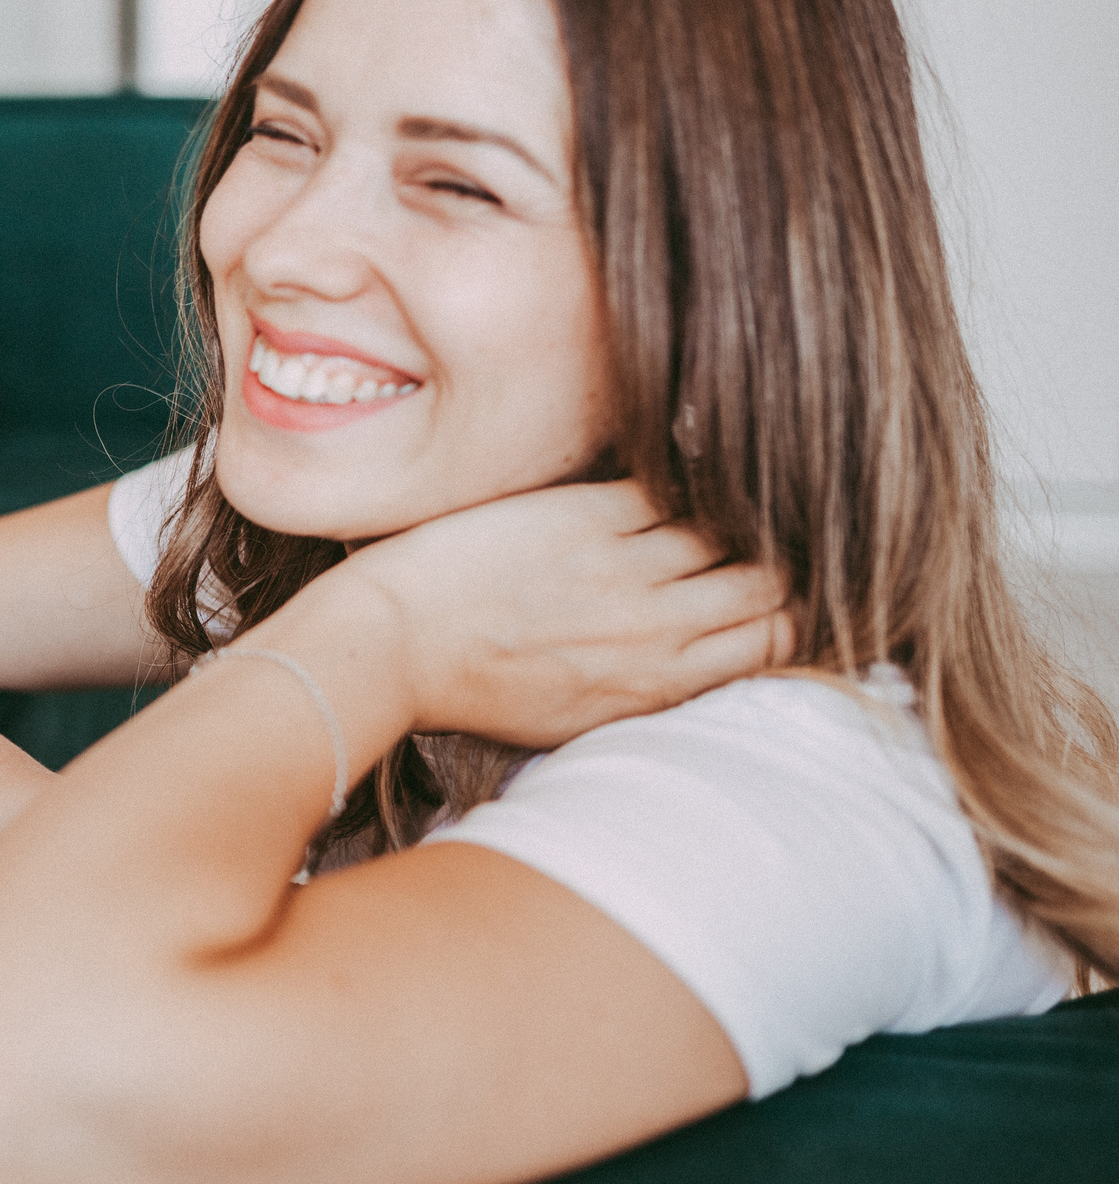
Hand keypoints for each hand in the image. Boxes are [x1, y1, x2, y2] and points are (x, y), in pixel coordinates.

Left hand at [326, 481, 791, 748]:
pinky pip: (670, 492)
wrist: (392, 647)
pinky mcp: (585, 519)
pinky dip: (686, 482)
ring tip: (736, 496)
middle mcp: (654, 633)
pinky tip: (685, 468)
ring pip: (731, 536)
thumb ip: (642, 688)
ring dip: (735, 517)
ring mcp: (623, 572)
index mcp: (654, 687)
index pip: (771, 644)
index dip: (790, 613)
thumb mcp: (573, 715)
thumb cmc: (470, 685)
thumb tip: (691, 660)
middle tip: (770, 534)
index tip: (784, 589)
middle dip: (777, 563)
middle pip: (768, 588)